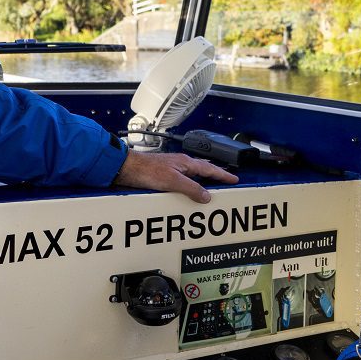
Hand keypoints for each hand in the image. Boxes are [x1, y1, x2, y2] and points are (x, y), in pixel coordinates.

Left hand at [113, 149, 237, 202]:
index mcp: (185, 163)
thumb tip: (206, 196)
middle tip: (224, 183)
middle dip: (214, 177)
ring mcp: (171, 169)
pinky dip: (188, 187)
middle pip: (202, 170)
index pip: (209, 169)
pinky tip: (185, 193)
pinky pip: (181, 181)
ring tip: (208, 190)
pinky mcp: (162, 176)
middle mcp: (180, 165)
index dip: (222, 175)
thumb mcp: (173, 181)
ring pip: (191, 176)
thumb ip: (191, 188)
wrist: (126, 168)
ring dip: (200, 182)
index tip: (234, 178)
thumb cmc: (146, 170)